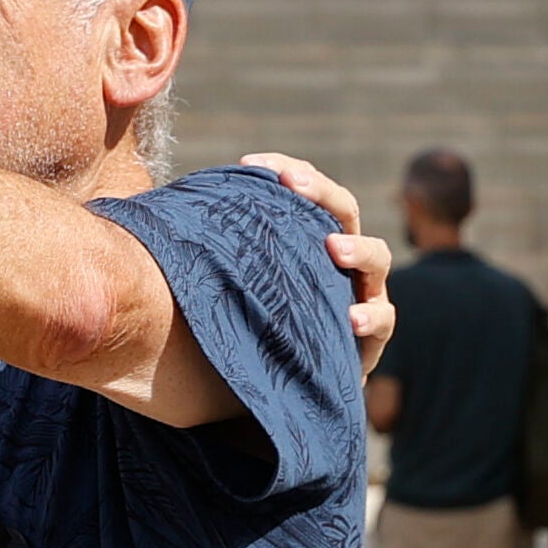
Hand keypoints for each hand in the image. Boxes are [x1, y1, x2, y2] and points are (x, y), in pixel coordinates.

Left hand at [236, 154, 399, 368]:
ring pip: (377, 258)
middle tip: (292, 184)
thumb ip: (221, 247)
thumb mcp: (240, 280)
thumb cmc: (256, 321)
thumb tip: (165, 206)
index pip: (305, 189)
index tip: (248, 163)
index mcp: (310, 235)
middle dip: (320, 192)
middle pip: (343, 210)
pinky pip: (382, 321)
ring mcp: (362, 293)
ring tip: (335, 249)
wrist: (280, 384)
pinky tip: (351, 319)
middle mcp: (341, 258)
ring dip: (358, 249)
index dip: (283, 168)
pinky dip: (371, 317)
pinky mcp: (370, 337)